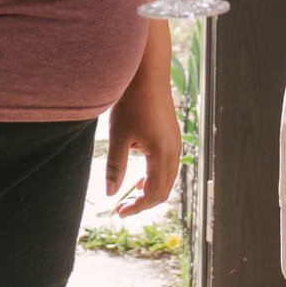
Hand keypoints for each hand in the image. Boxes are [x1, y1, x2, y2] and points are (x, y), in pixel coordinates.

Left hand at [104, 52, 181, 215]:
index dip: (136, 207)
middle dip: (143, 203)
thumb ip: (115, 167)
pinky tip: (138, 176)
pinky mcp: (172, 136)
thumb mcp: (118, 136)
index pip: (152, 194)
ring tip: (128, 194)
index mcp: (162, 154)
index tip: (118, 213)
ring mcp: (176, 143)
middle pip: (163, 191)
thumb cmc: (131, 102)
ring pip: (167, 179)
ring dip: (149, 190)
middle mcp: (174, 151)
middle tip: (121, 208)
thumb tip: (110, 194)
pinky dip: (154, 177)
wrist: (147, 73)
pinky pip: (168, 166)